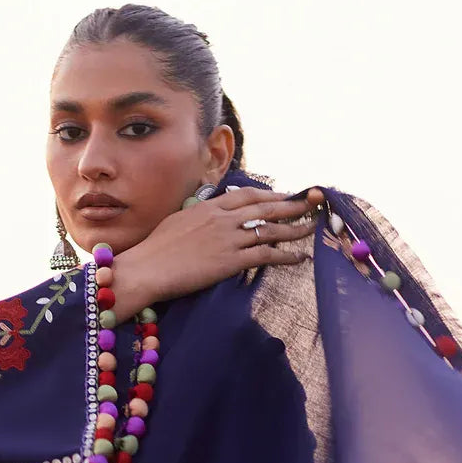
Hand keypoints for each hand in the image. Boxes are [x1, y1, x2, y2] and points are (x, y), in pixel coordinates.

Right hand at [114, 187, 323, 317]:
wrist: (147, 268)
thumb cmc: (155, 249)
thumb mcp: (178, 221)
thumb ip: (199, 216)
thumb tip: (207, 215)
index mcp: (210, 206)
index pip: (248, 195)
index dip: (271, 193)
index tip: (286, 194)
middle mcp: (223, 218)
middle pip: (266, 206)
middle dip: (293, 202)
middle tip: (314, 200)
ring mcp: (228, 239)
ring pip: (271, 229)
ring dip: (295, 227)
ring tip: (313, 226)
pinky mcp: (231, 261)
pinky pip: (265, 255)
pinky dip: (285, 255)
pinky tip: (299, 256)